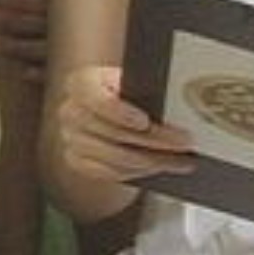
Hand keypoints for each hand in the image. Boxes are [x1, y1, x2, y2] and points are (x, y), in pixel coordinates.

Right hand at [56, 65, 193, 184]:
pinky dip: (137, 172)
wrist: (113, 111)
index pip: (91, 95)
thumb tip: (178, 103)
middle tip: (182, 142)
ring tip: (179, 159)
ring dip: (150, 160)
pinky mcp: (77, 161)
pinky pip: (109, 172)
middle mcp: (71, 111)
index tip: (144, 121)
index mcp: (82, 83)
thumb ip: (146, 89)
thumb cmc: (128, 93)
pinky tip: (158, 167)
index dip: (117, 111)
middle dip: (151, 139)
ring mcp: (71, 139)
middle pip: (110, 131)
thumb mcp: (135, 82)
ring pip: (113, 156)